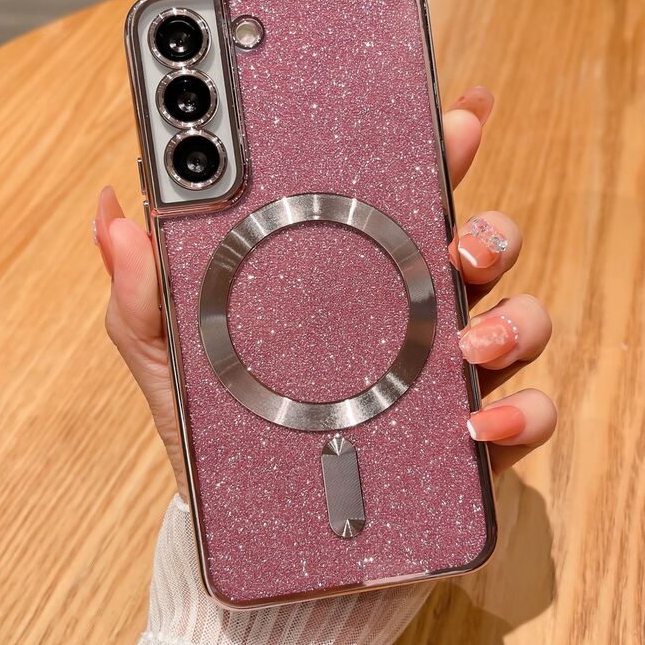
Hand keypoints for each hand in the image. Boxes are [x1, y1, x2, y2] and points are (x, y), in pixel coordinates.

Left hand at [95, 85, 555, 496]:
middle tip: (460, 240)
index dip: (437, 151)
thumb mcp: (171, 358)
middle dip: (489, 225)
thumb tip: (116, 213)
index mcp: (355, 282)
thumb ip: (145, 291)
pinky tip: (478, 423)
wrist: (252, 531)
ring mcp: (449, 375)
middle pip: (481, 244)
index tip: (456, 113)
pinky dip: (520, 412)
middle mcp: (414, 316)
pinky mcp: (474, 438)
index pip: (404, 201)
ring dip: (512, 319)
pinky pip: (528, 412)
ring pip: (522, 317)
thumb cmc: (220, 435)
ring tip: (466, 343)